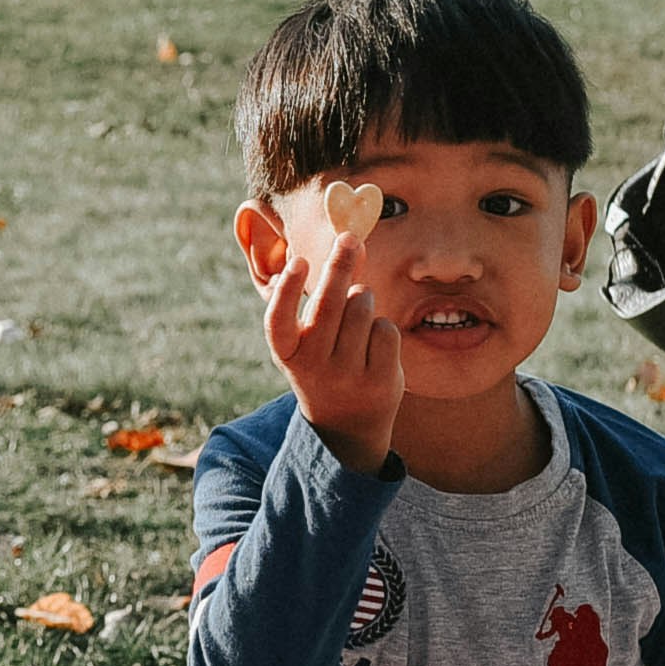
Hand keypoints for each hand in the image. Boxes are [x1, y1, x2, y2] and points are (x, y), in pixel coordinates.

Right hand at [259, 239, 403, 473]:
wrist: (345, 426)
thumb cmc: (323, 364)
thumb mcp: (309, 340)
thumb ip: (323, 297)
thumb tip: (351, 246)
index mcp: (287, 354)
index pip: (278, 320)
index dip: (287, 289)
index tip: (299, 260)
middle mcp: (313, 366)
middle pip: (330, 303)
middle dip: (341, 264)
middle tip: (350, 239)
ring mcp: (347, 375)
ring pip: (363, 309)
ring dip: (364, 300)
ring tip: (357, 314)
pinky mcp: (380, 380)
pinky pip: (386, 328)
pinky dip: (382, 327)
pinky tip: (373, 342)